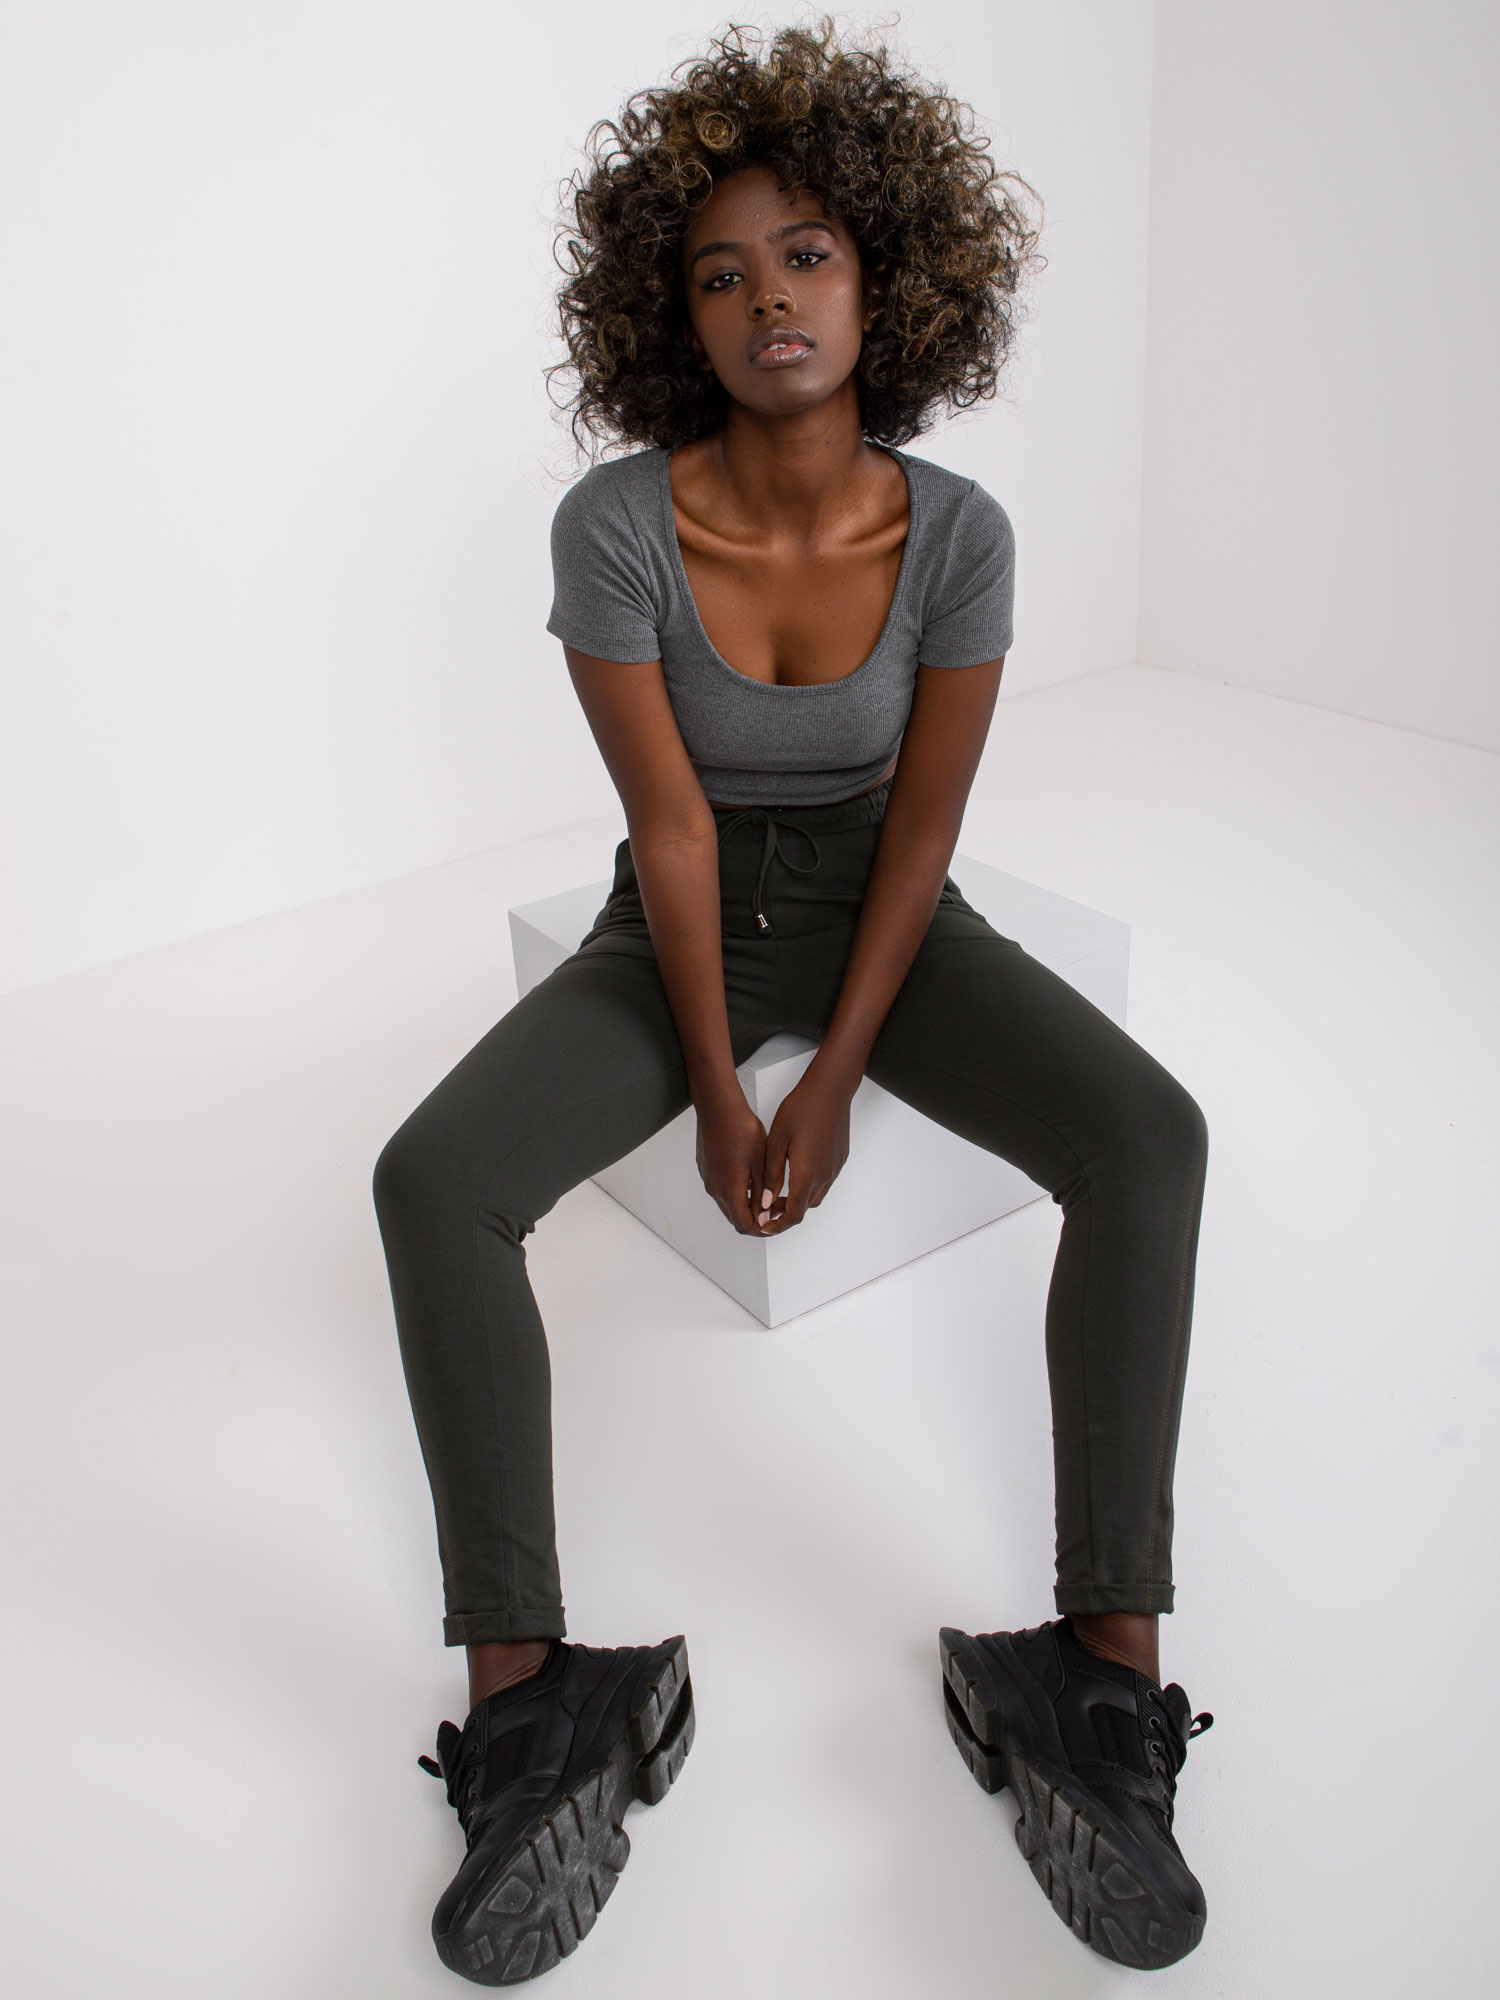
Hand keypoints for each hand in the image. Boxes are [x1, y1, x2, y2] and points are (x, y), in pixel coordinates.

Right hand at [694, 1083, 769, 1233]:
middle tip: (772, 1209)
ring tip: (763, 1192)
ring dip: (744, 1204)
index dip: (761, 1229)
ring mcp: (708, 1179)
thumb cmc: (741, 1130)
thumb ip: (762, 1192)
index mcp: (730, 1190)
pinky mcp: (706, 1169)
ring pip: (727, 1203)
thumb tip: (764, 1214)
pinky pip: (721, 1188)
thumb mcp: (760, 1163)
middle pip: (734, 1217)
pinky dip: (735, 1191)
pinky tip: (748, 1176)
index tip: (774, 1222)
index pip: (744, 1225)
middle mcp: (715, 1189)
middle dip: (754, 1218)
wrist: (718, 1108)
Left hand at [756, 1066, 852, 1233]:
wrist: (830, 1089)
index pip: (793, 1214)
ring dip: (797, 1202)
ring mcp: (834, 1168)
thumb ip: (771, 1175)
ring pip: (815, 1197)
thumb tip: (765, 1202)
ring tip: (778, 1194)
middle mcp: (824, 1175)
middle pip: (804, 1208)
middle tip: (766, 1209)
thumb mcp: (777, 1141)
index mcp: (806, 1174)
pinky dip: (808, 1188)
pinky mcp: (840, 1159)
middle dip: (784, 1214)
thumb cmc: (801, 1109)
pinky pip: (824, 1182)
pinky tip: (796, 1176)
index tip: (764, 1225)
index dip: (777, 1225)